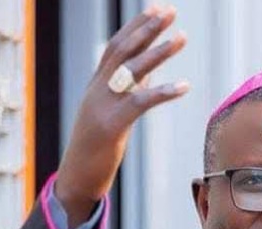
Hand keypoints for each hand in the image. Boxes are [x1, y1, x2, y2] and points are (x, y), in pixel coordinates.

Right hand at [55, 5, 188, 227]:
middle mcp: (97, 90)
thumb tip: (149, 72)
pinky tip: (185, 85)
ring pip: (131, 71)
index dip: (135, 26)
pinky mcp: (111, 127)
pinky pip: (140, 103)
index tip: (156, 9)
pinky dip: (163, 92)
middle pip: (123, 50)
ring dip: (159, 52)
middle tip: (170, 11)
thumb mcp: (112, 113)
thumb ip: (128, 91)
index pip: (116, 46)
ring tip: (182, 36)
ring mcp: (102, 106)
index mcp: (97, 86)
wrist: (76, 178)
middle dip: (147, 28)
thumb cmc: (96, 148)